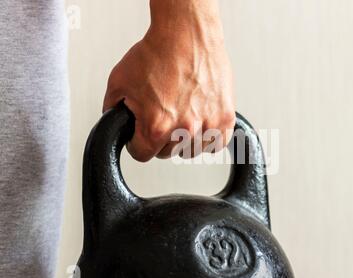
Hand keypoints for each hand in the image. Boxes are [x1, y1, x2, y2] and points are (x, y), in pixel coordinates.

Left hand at [103, 1, 234, 161]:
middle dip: (162, 139)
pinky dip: (209, 137)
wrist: (186, 34)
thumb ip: (113, 110)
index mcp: (156, 126)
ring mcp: (208, 124)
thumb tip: (116, 125)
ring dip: (186, 139)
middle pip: (168, 153)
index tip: (141, 135)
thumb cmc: (157, 53)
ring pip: (193, 150)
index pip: (142, 154)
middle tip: (163, 117)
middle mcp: (184, 129)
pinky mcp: (225, 117)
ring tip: (182, 117)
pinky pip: (218, 143)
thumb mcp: (119, 82)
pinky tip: (201, 123)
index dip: (138, 143)